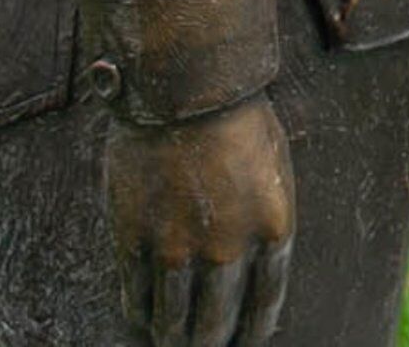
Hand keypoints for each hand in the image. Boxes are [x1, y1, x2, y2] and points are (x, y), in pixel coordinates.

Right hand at [105, 96, 294, 346]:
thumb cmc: (237, 118)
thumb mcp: (274, 169)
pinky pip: (136, 291)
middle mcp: (228, 248)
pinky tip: (139, 317)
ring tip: (170, 345)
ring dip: (172, 337)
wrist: (185, 86)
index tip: (246, 342)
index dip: (254, 331)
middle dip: (211, 343)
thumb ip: (265, 219)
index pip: (265, 304)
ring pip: (174, 316)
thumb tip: (257, 263)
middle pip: (218, 320)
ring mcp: (177, 246)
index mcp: (273, 230)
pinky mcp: (135, 237)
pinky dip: (137, 310)